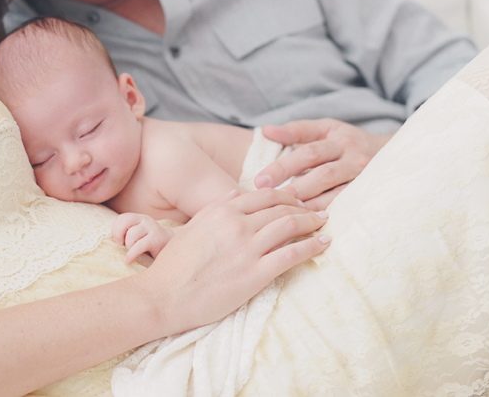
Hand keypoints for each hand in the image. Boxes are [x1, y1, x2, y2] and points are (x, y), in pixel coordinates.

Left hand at [112, 213, 173, 263]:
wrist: (173, 247)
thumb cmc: (151, 245)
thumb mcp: (139, 236)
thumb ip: (127, 234)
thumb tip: (113, 241)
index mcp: (140, 218)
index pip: (123, 217)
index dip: (116, 229)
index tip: (118, 241)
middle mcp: (145, 220)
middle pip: (126, 221)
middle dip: (119, 234)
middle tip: (121, 245)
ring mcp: (152, 228)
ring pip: (132, 234)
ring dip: (128, 246)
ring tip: (131, 252)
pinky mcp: (156, 239)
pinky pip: (139, 245)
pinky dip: (131, 254)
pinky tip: (128, 260)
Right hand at [142, 189, 328, 333]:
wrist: (164, 296)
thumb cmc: (174, 264)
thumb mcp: (192, 226)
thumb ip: (216, 207)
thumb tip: (238, 192)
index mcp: (222, 210)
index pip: (265, 194)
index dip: (287, 195)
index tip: (298, 201)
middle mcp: (237, 224)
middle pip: (281, 207)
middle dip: (304, 208)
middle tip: (318, 212)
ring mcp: (247, 249)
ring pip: (290, 226)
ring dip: (312, 223)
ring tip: (324, 225)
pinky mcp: (254, 274)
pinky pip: (291, 255)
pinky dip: (311, 247)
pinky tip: (323, 245)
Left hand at [256, 119, 393, 209]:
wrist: (393, 153)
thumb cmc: (347, 142)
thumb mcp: (325, 129)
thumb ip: (296, 131)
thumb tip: (266, 131)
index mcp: (336, 135)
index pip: (307, 150)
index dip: (282, 165)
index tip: (260, 180)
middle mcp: (352, 154)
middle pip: (320, 172)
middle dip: (293, 187)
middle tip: (269, 201)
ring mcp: (364, 175)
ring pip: (335, 192)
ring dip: (310, 204)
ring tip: (286, 214)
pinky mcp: (371, 192)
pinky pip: (348, 206)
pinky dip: (329, 214)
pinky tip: (311, 224)